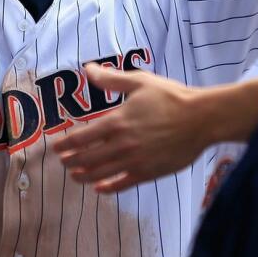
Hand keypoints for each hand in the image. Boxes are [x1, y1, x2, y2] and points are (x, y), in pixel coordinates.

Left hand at [53, 63, 212, 192]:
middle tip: (63, 162)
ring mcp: (134, 161)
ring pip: (100, 175)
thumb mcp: (139, 81)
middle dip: (71, 162)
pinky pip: (122, 184)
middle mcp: (121, 144)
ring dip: (83, 176)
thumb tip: (88, 68)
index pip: (81, 138)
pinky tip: (99, 188)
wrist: (201, 119)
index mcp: (116, 121)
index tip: (56, 148)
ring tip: (76, 176)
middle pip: (86, 159)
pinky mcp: (148, 173)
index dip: (65, 145)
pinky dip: (107, 188)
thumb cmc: (171, 97)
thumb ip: (111, 78)